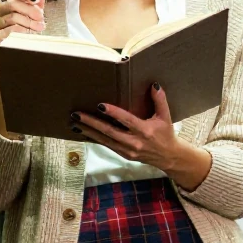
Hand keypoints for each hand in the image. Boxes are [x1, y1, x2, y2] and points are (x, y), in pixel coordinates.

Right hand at [0, 0, 45, 44]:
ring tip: (39, 27)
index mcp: (2, 1)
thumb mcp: (30, 13)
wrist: (15, 49)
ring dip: (28, 22)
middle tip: (40, 17)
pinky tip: (29, 33)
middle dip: (30, 10)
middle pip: (12, 3)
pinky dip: (22, 31)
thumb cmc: (24, 27)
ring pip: (12, 18)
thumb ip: (35, 3)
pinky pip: (9, 31)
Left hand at [71, 83, 212, 190]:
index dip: (113, 113)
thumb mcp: (166, 117)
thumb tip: (154, 85)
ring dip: (88, 132)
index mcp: (145, 131)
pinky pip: (106, 145)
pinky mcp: (124, 155)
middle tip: (77, 115)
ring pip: (104, 140)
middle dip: (91, 123)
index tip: (100, 105)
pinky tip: (84, 132)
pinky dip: (94, 139)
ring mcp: (128, 150)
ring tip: (74, 123)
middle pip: (109, 131)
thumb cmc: (166, 134)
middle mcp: (134, 142)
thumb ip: (160, 101)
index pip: (126, 120)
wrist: (168, 157)